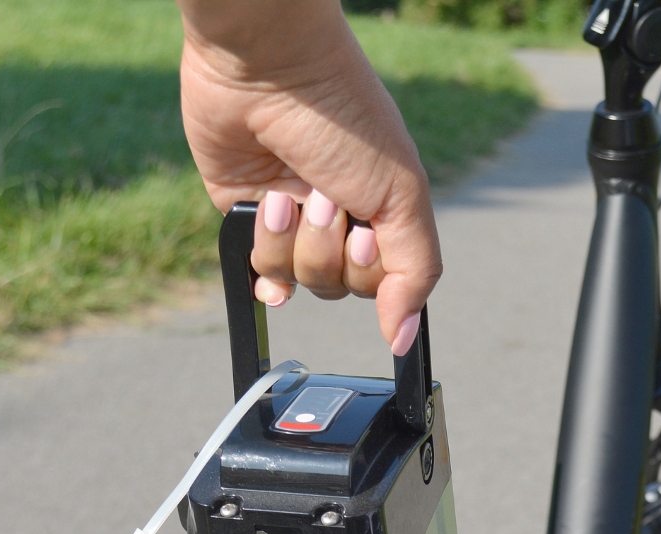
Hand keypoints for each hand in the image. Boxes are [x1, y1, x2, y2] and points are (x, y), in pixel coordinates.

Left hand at [178, 0, 439, 353]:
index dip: (368, 268)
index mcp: (382, 212)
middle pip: (337, 287)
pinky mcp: (246, 216)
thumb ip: (414, 272)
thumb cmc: (344, 118)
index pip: (383, 283)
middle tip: (322, 196)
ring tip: (285, 189)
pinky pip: (258, 269)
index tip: (362, 232)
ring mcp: (292, 221)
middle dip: (327, 247)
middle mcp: (340, 221)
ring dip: (290, 238)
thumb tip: (403, 337)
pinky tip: (264, 216)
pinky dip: (261, 253)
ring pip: (296, 279)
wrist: (267, 70)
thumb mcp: (401, 195)